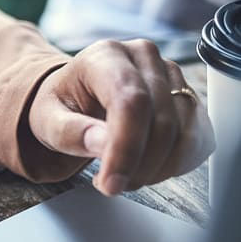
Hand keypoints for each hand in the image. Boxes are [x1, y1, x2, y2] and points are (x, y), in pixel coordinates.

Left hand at [28, 39, 214, 195]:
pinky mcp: (185, 93)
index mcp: (105, 56)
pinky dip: (174, 161)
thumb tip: (102, 143)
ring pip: (183, 129)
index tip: (111, 182)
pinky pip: (195, 134)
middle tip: (112, 184)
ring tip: (125, 175)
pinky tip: (147, 169)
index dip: (126, 148)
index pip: (130, 101)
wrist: (74, 95)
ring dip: (158, 166)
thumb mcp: (46, 120)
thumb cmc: (59, 105)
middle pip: (160, 119)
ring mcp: (169, 73)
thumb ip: (70, 132)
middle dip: (139, 164)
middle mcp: (143, 58)